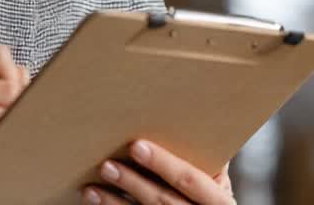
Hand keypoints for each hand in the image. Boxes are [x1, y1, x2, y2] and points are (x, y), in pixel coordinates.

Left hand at [81, 140, 234, 204]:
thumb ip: (209, 162)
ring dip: (115, 201)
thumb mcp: (219, 186)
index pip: (191, 181)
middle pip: (163, 200)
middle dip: (133, 183)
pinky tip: (94, 198)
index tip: (136, 146)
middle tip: (107, 164)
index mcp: (219, 201)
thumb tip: (196, 118)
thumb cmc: (210, 199)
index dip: (163, 164)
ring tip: (93, 187)